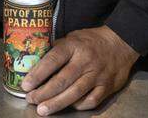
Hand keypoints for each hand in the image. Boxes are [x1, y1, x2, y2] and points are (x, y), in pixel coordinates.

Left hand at [23, 26, 138, 113]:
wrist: (121, 43)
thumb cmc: (91, 41)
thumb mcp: (72, 37)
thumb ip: (57, 49)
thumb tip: (36, 61)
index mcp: (74, 45)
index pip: (53, 60)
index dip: (38, 73)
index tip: (26, 84)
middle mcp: (86, 61)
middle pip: (62, 80)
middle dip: (44, 93)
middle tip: (31, 99)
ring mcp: (98, 75)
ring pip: (75, 93)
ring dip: (57, 103)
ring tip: (43, 110)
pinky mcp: (107, 87)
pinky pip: (91, 101)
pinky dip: (78, 105)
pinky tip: (67, 107)